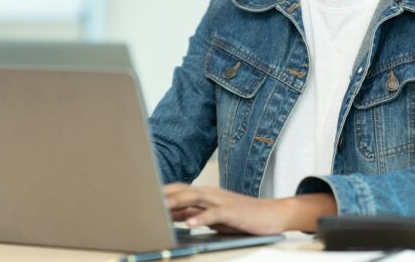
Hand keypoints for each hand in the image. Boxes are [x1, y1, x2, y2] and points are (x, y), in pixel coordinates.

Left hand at [162, 183, 336, 234]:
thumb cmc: (241, 216)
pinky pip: (214, 214)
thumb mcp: (213, 215)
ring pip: (195, 198)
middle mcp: (211, 193)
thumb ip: (192, 214)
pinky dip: (201, 218)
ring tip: (161, 209)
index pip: (178, 189)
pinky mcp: (232, 211)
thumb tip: (170, 215)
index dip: (160, 192)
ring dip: (177, 203)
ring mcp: (221, 201)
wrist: (271, 214)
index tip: (142, 198)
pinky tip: (190, 224)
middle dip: (164, 196)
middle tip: (145, 201)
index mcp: (205, 193)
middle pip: (182, 190)